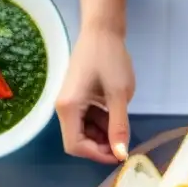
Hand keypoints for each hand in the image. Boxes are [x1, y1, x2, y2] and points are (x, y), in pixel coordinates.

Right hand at [56, 26, 134, 163]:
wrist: (102, 31)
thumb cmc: (109, 58)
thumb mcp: (119, 95)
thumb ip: (119, 126)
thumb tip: (121, 154)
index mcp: (68, 107)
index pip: (75, 145)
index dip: (97, 155)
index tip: (119, 153)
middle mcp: (64, 108)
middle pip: (78, 141)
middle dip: (100, 146)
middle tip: (123, 142)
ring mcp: (70, 103)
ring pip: (84, 132)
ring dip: (102, 135)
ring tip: (121, 126)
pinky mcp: (78, 99)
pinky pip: (87, 120)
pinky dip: (101, 123)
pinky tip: (116, 116)